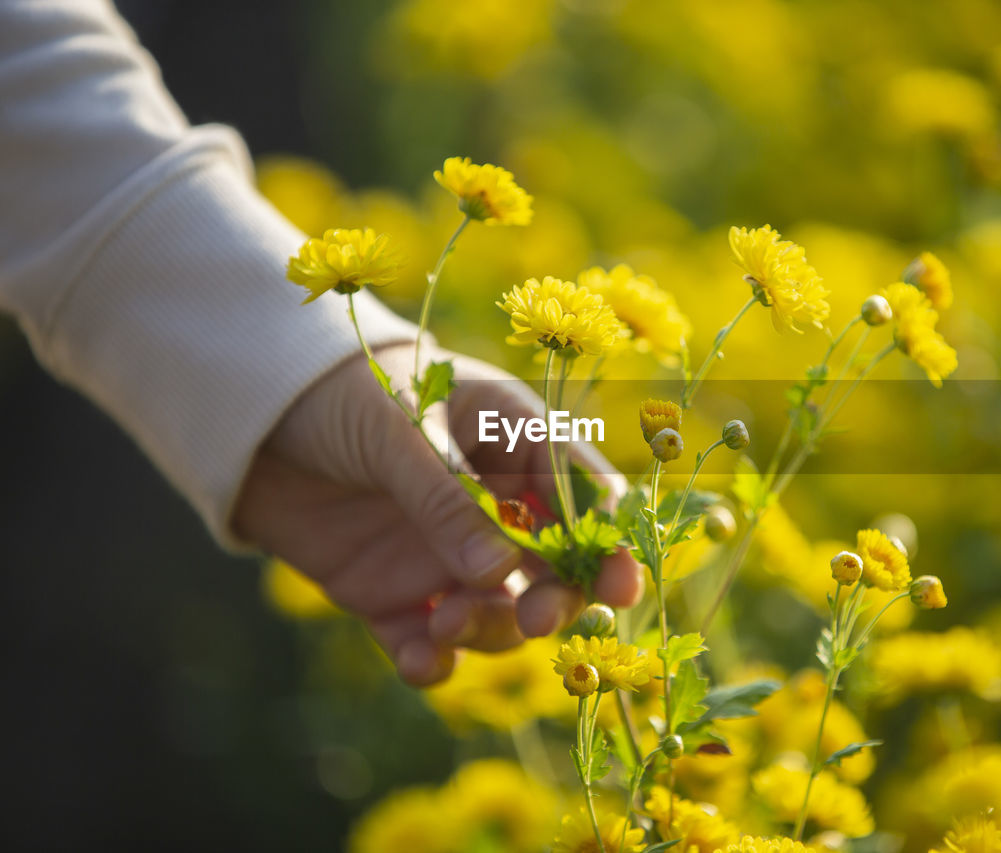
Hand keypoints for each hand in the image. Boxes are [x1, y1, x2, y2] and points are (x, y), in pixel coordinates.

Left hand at [232, 342, 642, 685]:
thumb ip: (447, 498)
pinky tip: (419, 661)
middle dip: (553, 601)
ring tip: (444, 622)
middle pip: (552, 570)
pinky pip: (426, 643)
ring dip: (487, 630)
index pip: (583, 497)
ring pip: (497, 615)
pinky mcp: (393, 594)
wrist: (249, 409)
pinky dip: (430, 662)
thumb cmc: (341, 389)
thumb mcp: (399, 429)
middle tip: (535, 620)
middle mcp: (491, 506)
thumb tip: (499, 573)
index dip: (609, 543)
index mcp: (513, 443)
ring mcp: (444, 554)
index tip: (619, 588)